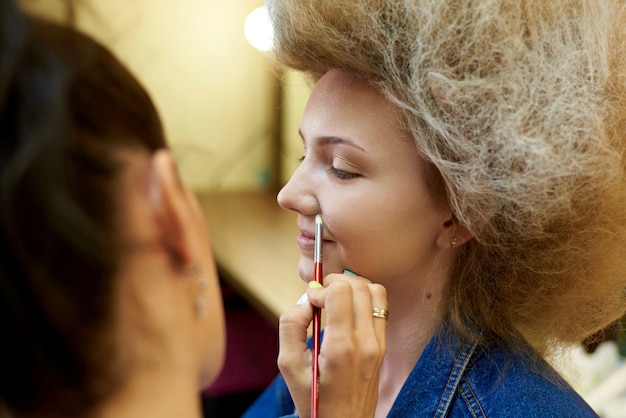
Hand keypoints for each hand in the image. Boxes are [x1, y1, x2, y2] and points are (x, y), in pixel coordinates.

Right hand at [278, 272, 387, 417]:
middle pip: (358, 285)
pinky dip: (364, 299)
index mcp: (342, 347)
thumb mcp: (288, 365)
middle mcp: (366, 342)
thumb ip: (291, 325)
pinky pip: (380, 306)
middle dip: (335, 283)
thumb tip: (306, 299)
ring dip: (352, 287)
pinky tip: (347, 311)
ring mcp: (379, 343)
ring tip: (335, 300)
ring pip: (374, 291)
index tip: (310, 302)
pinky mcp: (383, 345)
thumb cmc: (314, 399)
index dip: (321, 288)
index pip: (341, 291)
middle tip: (320, 297)